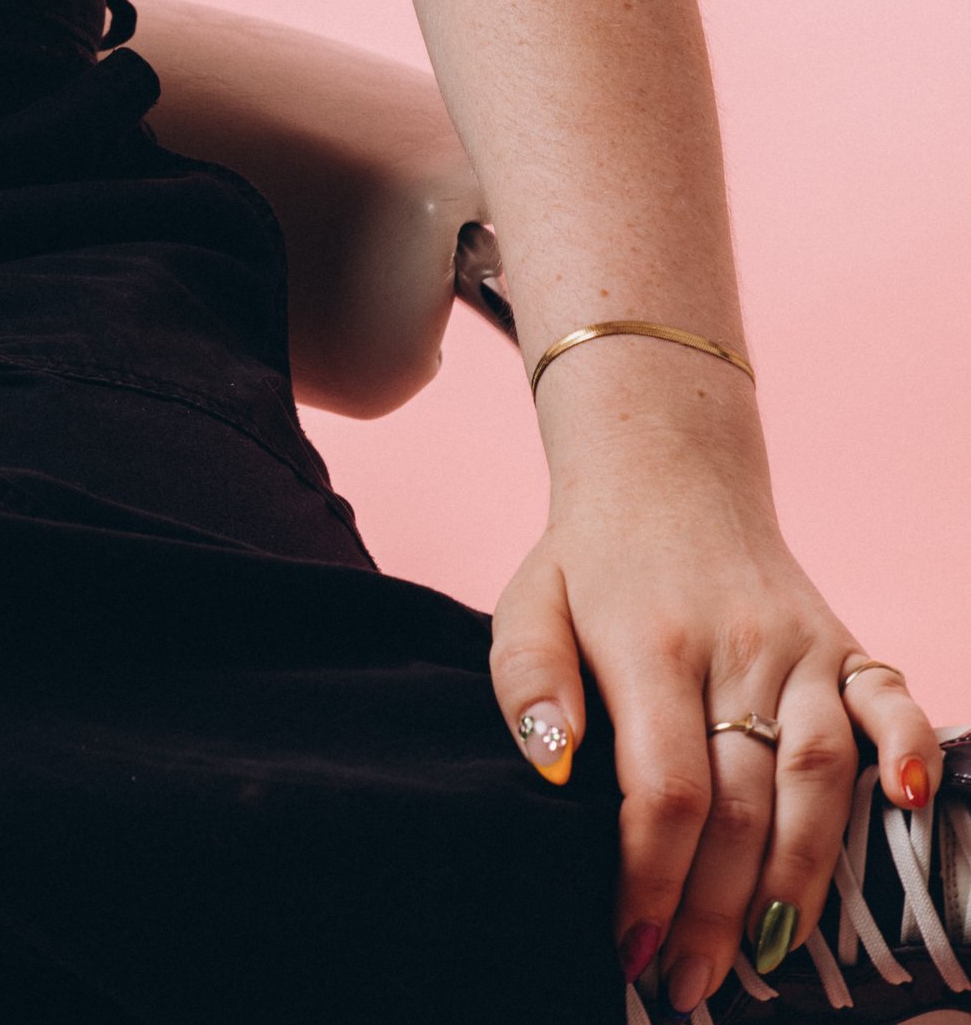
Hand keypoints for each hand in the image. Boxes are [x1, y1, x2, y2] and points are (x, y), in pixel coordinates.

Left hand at [491, 442, 942, 1010]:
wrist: (665, 469)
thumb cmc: (588, 561)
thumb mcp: (529, 605)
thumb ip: (526, 682)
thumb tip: (551, 768)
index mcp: (648, 643)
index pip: (664, 788)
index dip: (652, 878)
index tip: (630, 944)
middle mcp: (733, 647)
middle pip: (744, 802)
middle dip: (718, 909)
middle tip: (692, 982)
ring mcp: (796, 645)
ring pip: (820, 775)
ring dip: (803, 875)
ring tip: (772, 955)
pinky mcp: (841, 643)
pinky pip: (891, 699)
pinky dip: (914, 752)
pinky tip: (911, 810)